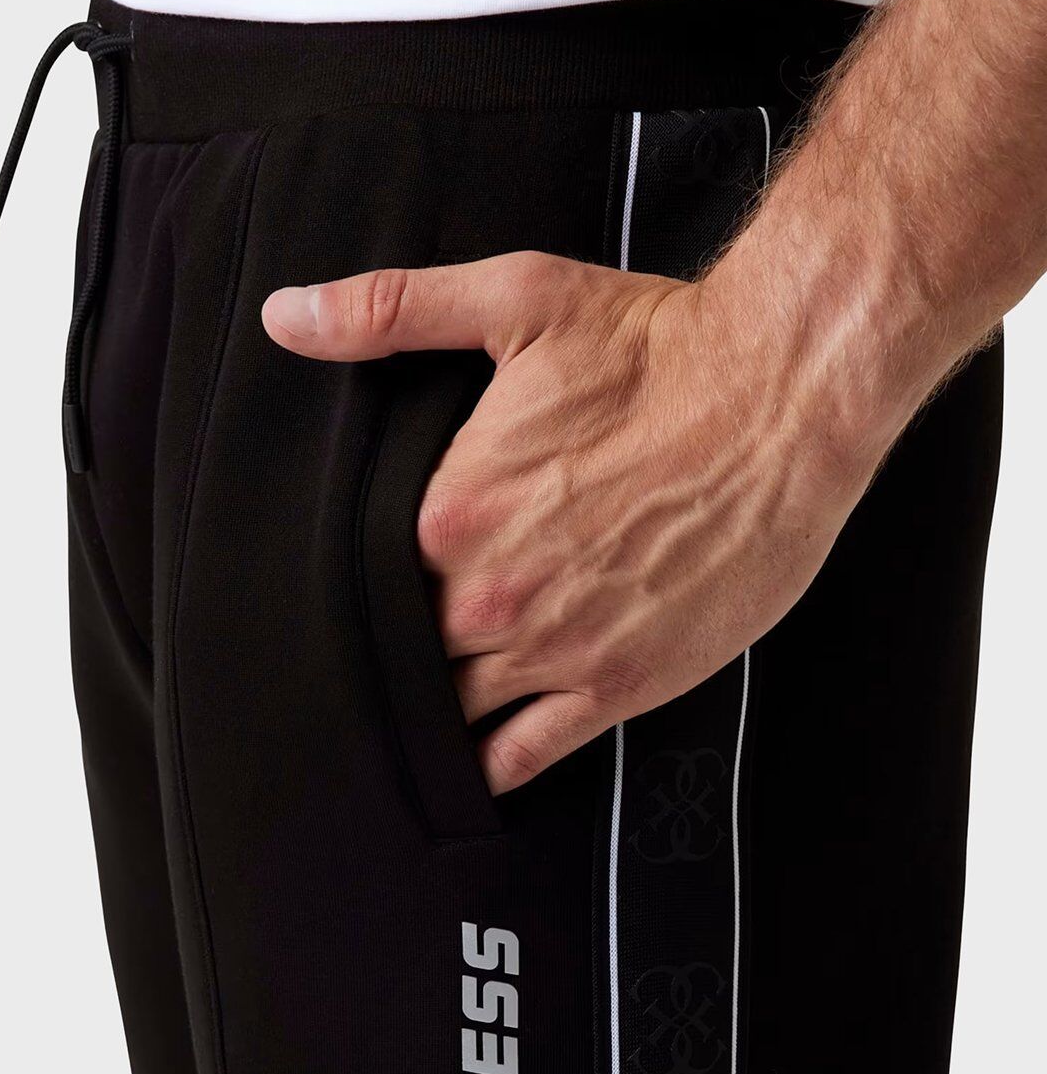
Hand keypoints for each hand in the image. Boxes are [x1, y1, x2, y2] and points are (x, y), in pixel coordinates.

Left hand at [262, 253, 869, 794]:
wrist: (786, 396)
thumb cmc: (661, 349)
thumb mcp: (516, 302)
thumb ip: (389, 313)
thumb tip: (289, 317)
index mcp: (451, 511)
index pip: (370, 575)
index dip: (367, 581)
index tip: (367, 582)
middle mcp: (491, 593)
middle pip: (409, 645)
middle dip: (403, 644)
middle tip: (395, 646)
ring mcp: (556, 648)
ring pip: (455, 708)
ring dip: (437, 708)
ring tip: (416, 714)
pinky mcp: (619, 684)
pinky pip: (526, 753)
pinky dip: (490, 769)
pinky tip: (470, 771)